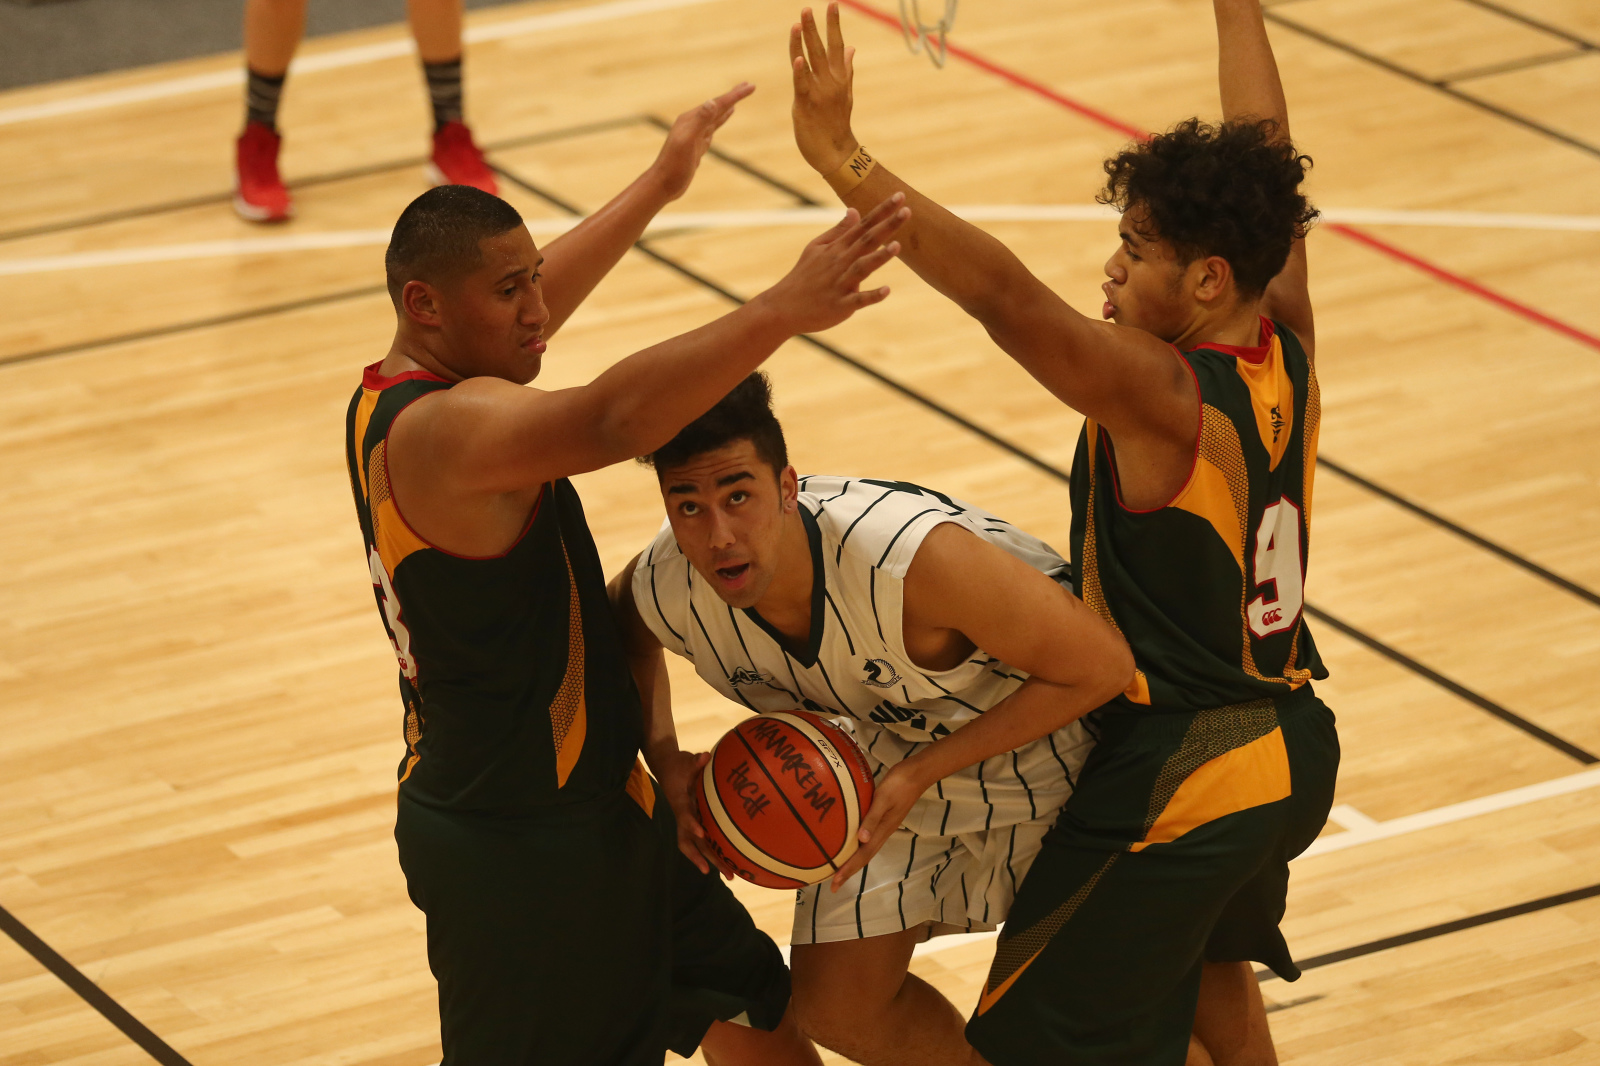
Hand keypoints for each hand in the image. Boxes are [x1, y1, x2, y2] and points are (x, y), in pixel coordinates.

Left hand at [650, 82, 755, 201]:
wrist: (662, 185)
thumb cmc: (674, 166)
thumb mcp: (687, 142)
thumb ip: (699, 122)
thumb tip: (712, 102)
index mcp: (691, 120)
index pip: (717, 104)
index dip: (735, 95)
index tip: (751, 86)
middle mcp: (692, 123)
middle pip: (716, 106)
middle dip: (732, 96)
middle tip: (748, 85)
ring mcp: (694, 134)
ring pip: (714, 117)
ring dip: (726, 107)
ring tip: (736, 100)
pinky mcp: (697, 145)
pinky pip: (711, 128)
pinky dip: (719, 121)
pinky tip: (723, 118)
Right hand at [654, 748, 732, 876]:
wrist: (666, 768)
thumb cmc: (678, 765)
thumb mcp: (685, 760)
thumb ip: (695, 761)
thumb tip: (705, 756)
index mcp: (679, 802)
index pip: (683, 815)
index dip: (691, 824)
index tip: (701, 832)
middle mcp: (682, 816)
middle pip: (692, 841)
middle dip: (707, 857)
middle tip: (726, 871)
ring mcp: (686, 821)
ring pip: (696, 846)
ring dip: (711, 861)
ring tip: (730, 875)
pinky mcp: (691, 822)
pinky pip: (700, 842)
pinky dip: (712, 852)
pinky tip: (727, 861)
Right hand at [754, 193, 907, 333]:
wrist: (783, 308)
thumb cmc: (803, 277)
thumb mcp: (816, 248)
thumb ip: (838, 231)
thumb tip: (855, 210)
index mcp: (837, 248)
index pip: (863, 225)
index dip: (882, 211)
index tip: (900, 196)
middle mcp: (840, 262)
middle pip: (867, 241)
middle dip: (887, 226)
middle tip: (908, 211)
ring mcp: (840, 284)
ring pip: (862, 267)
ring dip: (879, 257)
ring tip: (897, 246)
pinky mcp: (840, 306)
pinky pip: (858, 301)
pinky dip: (872, 296)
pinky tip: (887, 290)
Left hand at [791, 3, 859, 174]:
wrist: (836, 153)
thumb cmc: (837, 123)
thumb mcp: (845, 93)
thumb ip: (846, 69)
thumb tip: (851, 48)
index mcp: (840, 78)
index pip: (837, 45)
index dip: (834, 25)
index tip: (832, 5)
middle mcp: (831, 82)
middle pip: (822, 49)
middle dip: (816, 27)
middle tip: (808, 8)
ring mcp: (820, 93)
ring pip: (811, 61)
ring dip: (804, 41)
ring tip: (798, 22)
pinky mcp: (807, 105)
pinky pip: (802, 85)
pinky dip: (800, 71)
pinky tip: (797, 58)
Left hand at [829, 760, 926, 890]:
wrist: (917, 774)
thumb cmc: (899, 784)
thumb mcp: (883, 798)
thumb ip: (872, 818)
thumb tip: (862, 840)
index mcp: (882, 831)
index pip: (862, 856)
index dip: (848, 871)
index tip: (835, 884)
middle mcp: (882, 832)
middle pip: (863, 857)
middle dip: (848, 871)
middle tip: (833, 884)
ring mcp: (884, 826)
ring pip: (866, 849)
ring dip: (852, 860)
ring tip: (838, 868)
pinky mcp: (883, 818)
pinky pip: (867, 837)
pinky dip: (856, 844)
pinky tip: (849, 841)